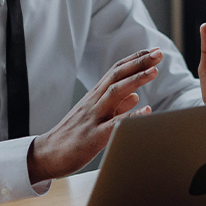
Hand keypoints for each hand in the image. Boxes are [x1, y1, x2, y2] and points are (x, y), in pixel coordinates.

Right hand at [27, 48, 161, 182]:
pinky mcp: (92, 137)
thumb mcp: (94, 115)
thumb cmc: (72, 136)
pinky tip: (146, 110)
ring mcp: (92, 118)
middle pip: (117, 76)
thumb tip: (135, 96)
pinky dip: (130, 116)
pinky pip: (113, 125)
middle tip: (158, 52)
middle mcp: (94, 102)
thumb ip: (116, 106)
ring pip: (114, 93)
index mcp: (95, 96)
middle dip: (139, 63)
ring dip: (135, 80)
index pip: (116, 71)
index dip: (135, 60)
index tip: (153, 50)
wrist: (46, 155)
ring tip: (154, 71)